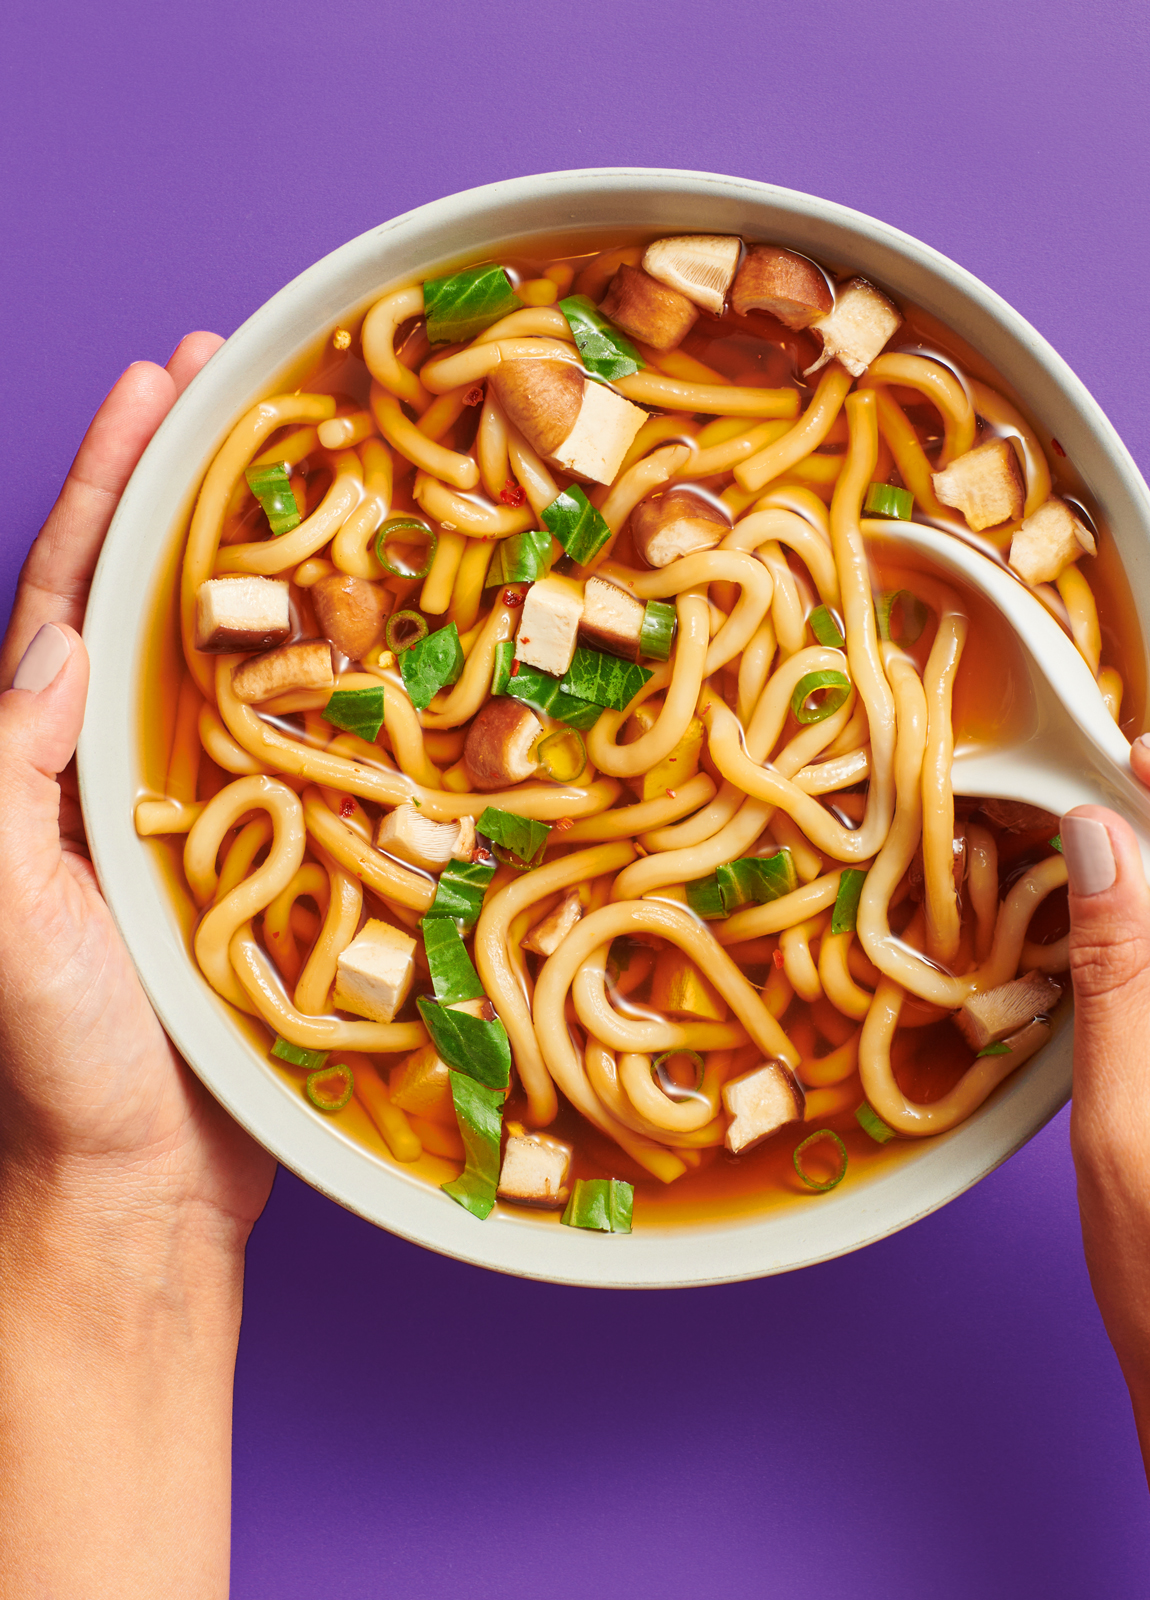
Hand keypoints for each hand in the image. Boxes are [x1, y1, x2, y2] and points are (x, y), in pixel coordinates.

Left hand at [0, 337, 274, 1599]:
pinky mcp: (277, 861)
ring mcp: (203, 809)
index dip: (112, 481)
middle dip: (191, 485)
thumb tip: (60, 645)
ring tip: (330, 479)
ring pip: (241, 660)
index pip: (72, 590)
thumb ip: (7, 784)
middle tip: (249, 386)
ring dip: (275, 566)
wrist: (142, 1191)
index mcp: (44, 762)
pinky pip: (313, 751)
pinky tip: (390, 643)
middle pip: (157, 595)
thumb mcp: (10, 920)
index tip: (161, 381)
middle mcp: (119, 765)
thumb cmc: (58, 1066)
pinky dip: (344, 685)